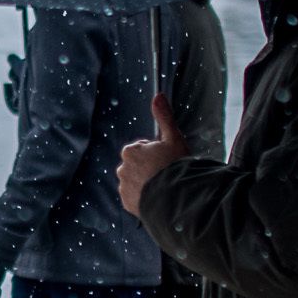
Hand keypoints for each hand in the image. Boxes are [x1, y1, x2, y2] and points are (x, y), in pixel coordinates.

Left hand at [118, 95, 186, 215]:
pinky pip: (135, 198)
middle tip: (166, 174)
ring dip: (146, 183)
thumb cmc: (175, 166)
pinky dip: (143, 198)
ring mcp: (124, 187)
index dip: (157, 154)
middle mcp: (122, 168)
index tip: (166, 160)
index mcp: (131, 151)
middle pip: (138, 166)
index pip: (142, 150)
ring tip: (162, 187)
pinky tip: (157, 197)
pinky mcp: (127, 203)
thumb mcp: (173, 138)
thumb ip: (164, 116)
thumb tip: (158, 95)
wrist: (174, 198)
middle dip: (149, 168)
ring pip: (136, 182)